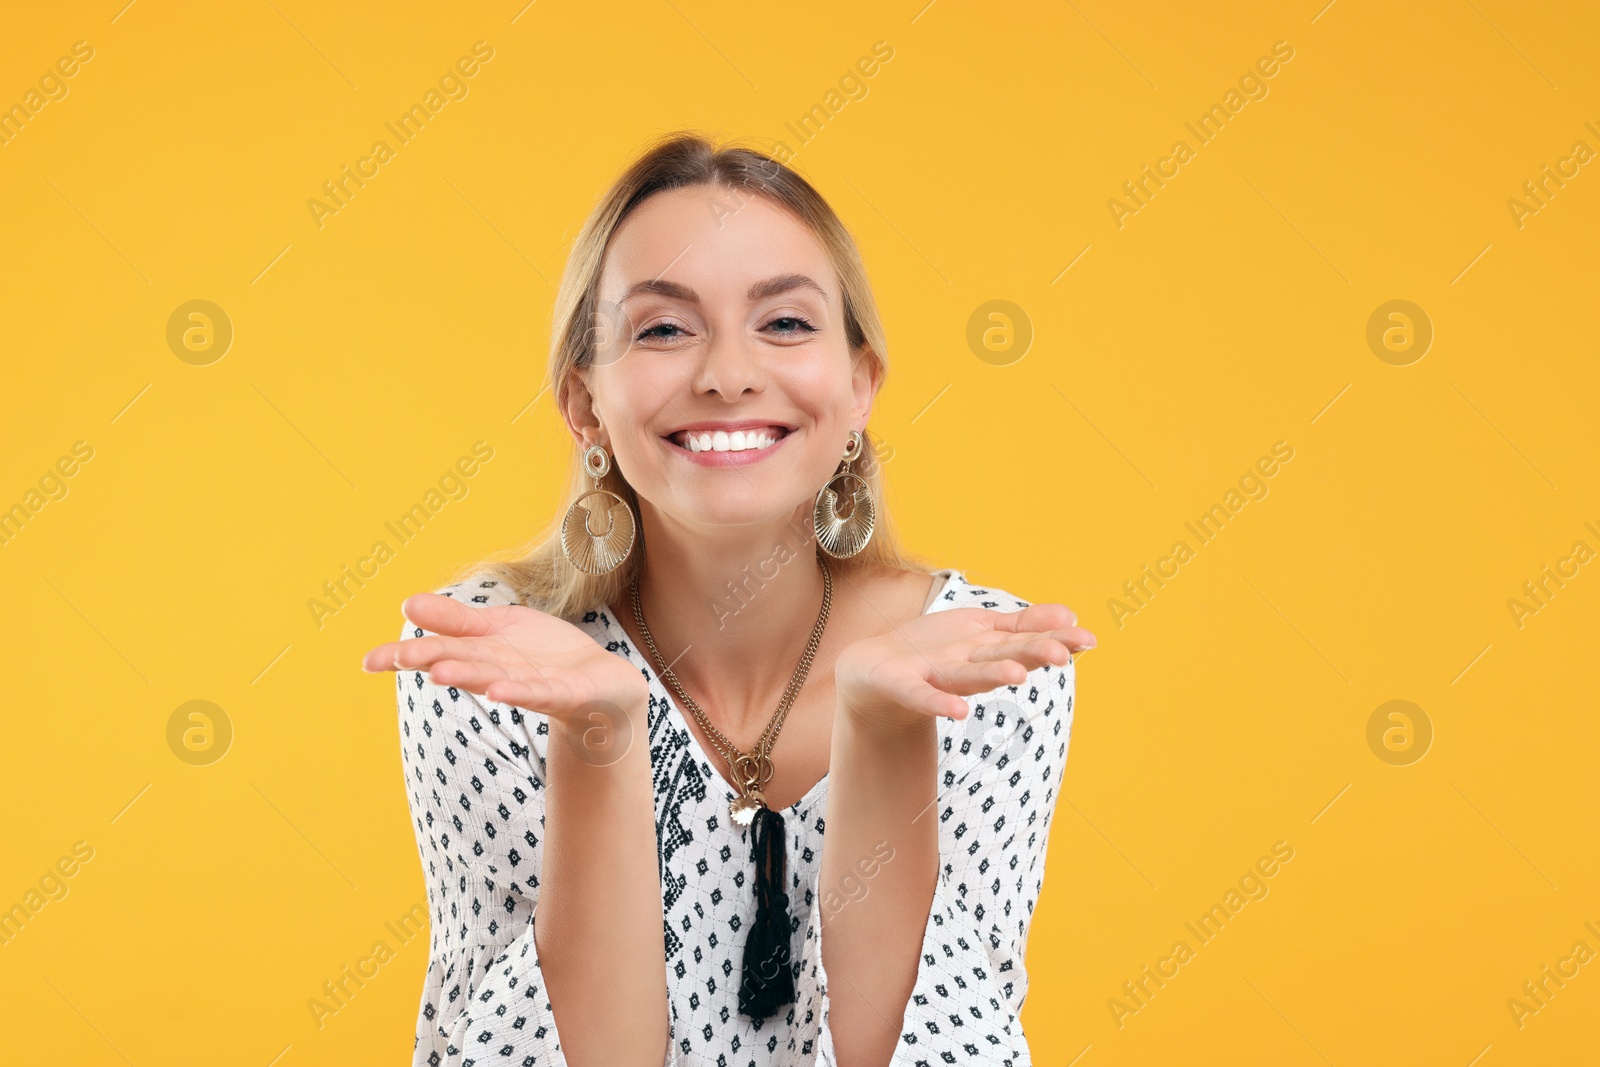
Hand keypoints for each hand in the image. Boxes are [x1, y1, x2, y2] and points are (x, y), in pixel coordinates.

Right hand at [361, 593, 647, 725]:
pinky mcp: (564, 693)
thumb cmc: (545, 658)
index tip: (367, 662)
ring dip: (468, 677)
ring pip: (494, 678)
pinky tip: (498, 690)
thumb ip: (457, 620)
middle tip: (396, 659)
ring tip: (439, 673)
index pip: (438, 650)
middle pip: (461, 663)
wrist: (602, 686)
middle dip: (430, 661)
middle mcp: (500, 672)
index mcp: (483, 654)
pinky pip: (539, 693)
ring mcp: (530, 684)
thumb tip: (406, 604)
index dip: (404, 655)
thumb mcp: (499, 628)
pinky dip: (518, 691)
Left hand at [835, 602, 1093, 728]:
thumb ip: (1022, 625)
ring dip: (993, 675)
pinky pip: (923, 696)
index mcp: (988, 649)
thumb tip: (1069, 614)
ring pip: (971, 675)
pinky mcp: (905, 686)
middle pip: (1004, 656)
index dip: (1055, 640)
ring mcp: (939, 677)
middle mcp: (969, 665)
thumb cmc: (934, 651)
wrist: (873, 670)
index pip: (1026, 641)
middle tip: (1064, 655)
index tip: (1089, 640)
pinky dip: (938, 703)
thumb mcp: (980, 630)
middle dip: (1031, 655)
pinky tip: (957, 712)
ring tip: (1018, 675)